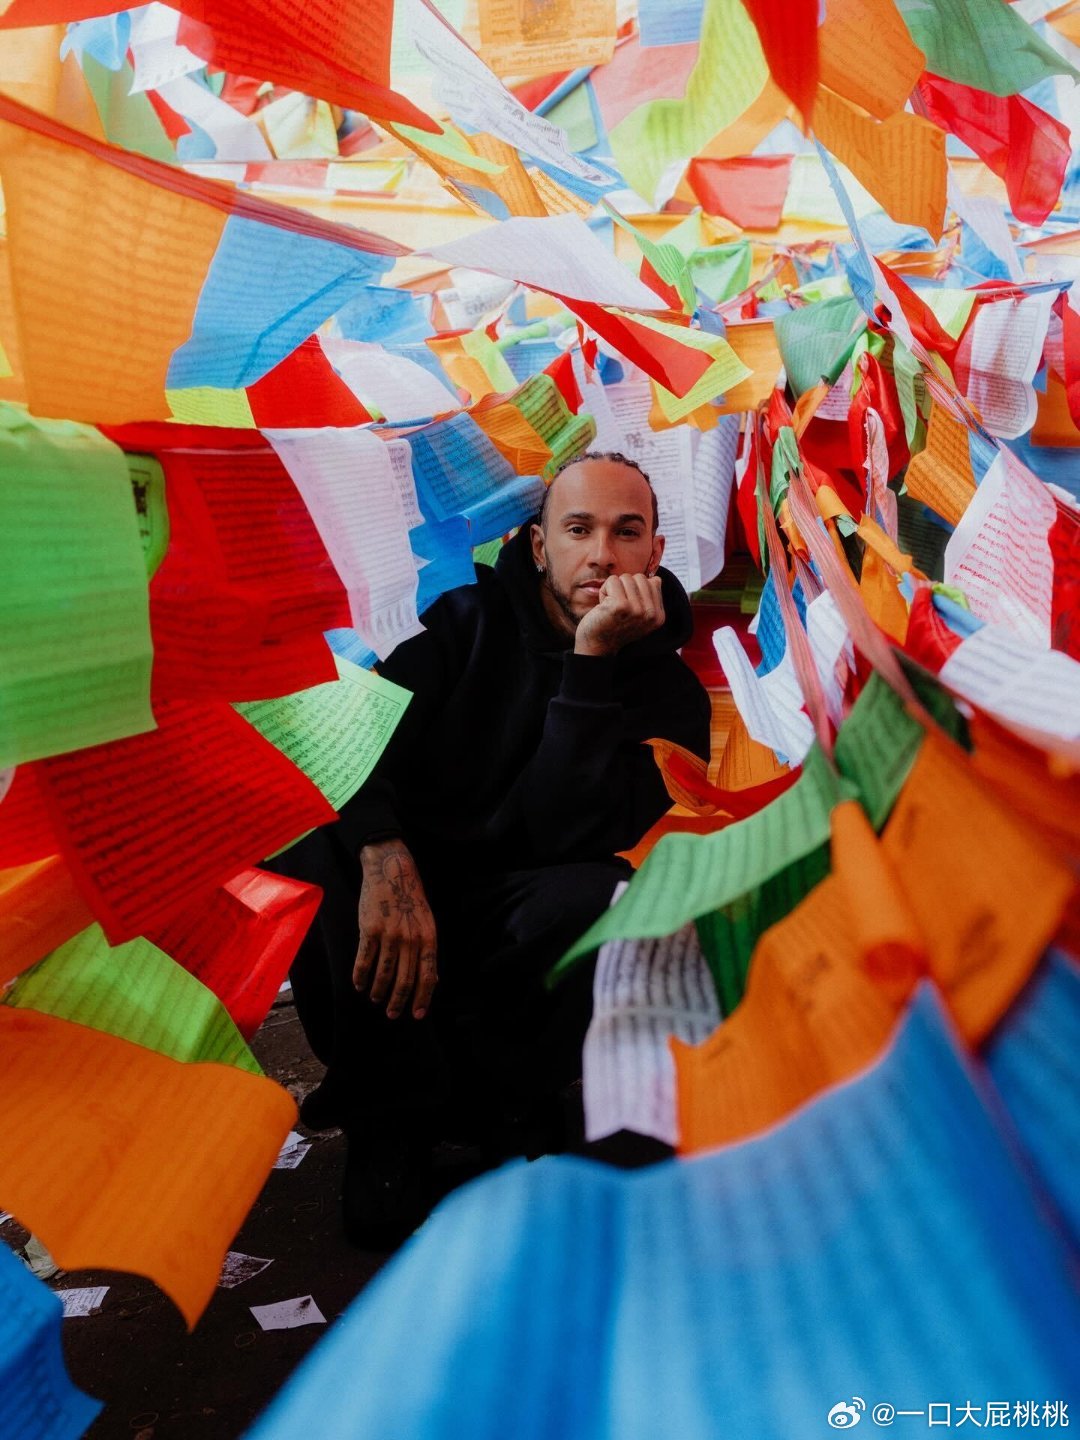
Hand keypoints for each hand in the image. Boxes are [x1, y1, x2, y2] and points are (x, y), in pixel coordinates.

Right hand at [354, 841, 437, 1019]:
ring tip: (375, 998)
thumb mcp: (427, 922)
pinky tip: (358, 985)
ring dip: (378, 991)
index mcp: (428, 938)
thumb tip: (432, 978)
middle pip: (405, 980)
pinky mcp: (369, 930)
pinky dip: (360, 977)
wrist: (392, 871)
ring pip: (384, 974)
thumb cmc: (411, 898)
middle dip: (398, 1002)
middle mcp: (411, 939)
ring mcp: (390, 935)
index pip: (428, 976)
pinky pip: (364, 961)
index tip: (416, 1014)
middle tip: (392, 1013)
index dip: (422, 998)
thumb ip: (428, 949)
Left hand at [574, 573, 664, 656]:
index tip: (628, 608)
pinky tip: (603, 607)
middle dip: (625, 588)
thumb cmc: (615, 626)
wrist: (597, 646)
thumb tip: (656, 578)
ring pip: (626, 578)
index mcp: (658, 616)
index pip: (653, 582)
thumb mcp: (639, 615)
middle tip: (618, 607)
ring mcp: (637, 610)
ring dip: (613, 590)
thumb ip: (649, 598)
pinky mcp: (621, 606)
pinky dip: (604, 591)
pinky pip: (612, 581)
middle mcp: (651, 614)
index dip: (636, 590)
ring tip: (611, 607)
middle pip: (640, 577)